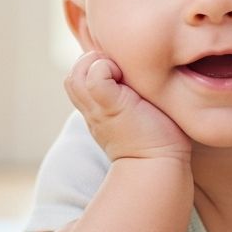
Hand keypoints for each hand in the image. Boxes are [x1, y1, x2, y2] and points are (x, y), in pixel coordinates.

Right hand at [65, 51, 191, 163]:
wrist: (158, 168)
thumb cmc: (158, 143)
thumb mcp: (137, 116)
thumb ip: (133, 100)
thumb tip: (147, 81)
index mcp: (99, 111)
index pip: (83, 79)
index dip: (99, 69)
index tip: (122, 76)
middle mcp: (93, 110)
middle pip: (73, 75)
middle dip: (94, 64)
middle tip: (120, 72)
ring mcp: (98, 108)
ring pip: (77, 73)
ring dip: (98, 64)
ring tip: (122, 74)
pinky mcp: (109, 105)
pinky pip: (95, 76)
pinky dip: (107, 68)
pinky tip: (127, 79)